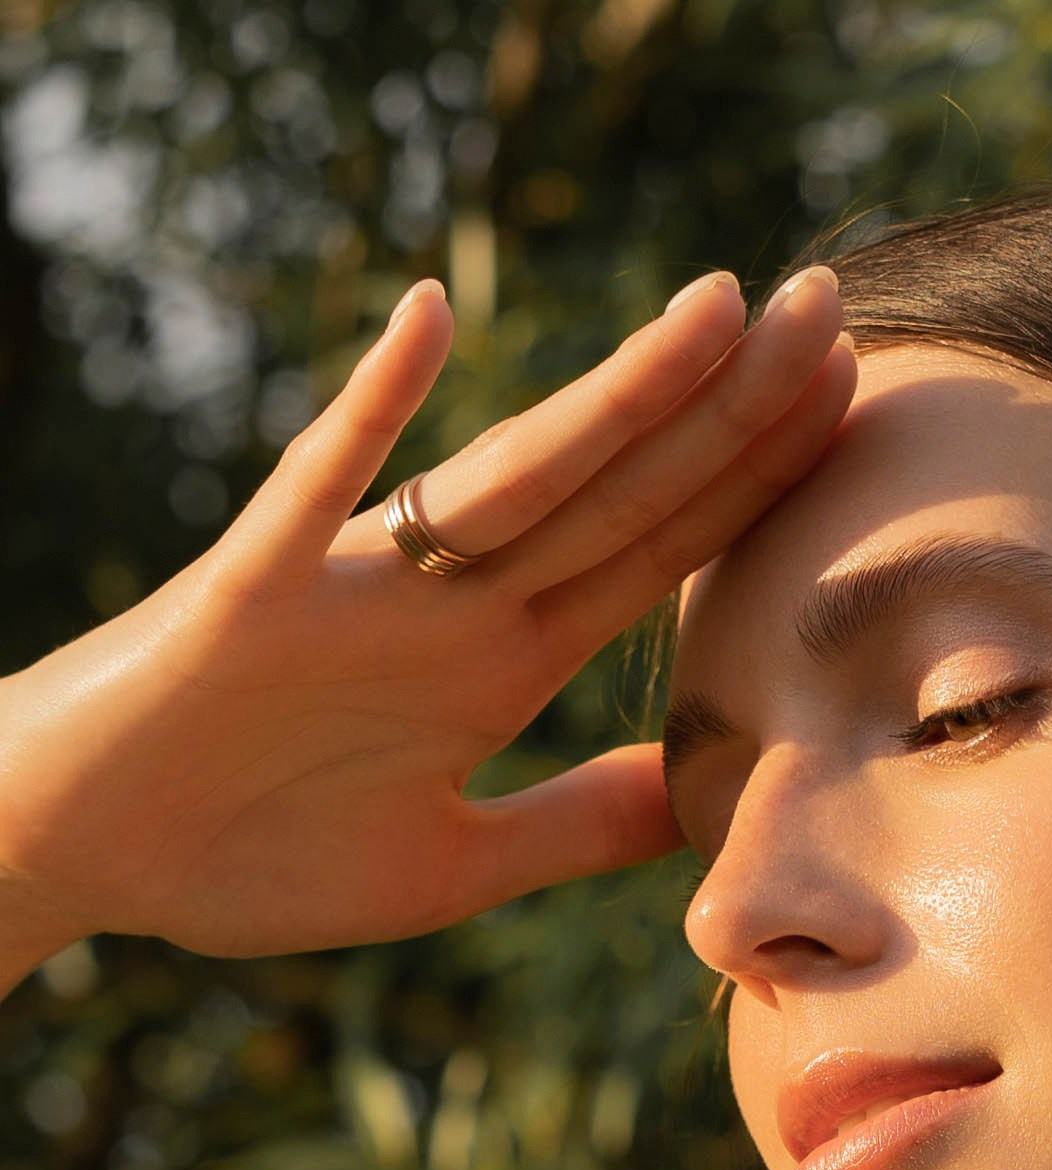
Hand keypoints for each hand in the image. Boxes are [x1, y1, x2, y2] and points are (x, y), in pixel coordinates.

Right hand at [0, 269, 853, 978]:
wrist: (75, 855)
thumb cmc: (244, 853)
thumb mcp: (448, 867)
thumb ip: (572, 824)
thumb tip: (703, 801)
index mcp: (503, 660)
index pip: (661, 547)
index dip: (759, 478)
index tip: (855, 396)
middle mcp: (451, 602)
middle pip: (621, 489)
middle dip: (730, 405)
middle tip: (832, 302)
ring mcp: (359, 587)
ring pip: (516, 475)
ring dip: (614, 397)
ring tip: (715, 309)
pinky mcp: (255, 591)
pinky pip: (319, 486)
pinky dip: (371, 407)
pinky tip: (429, 319)